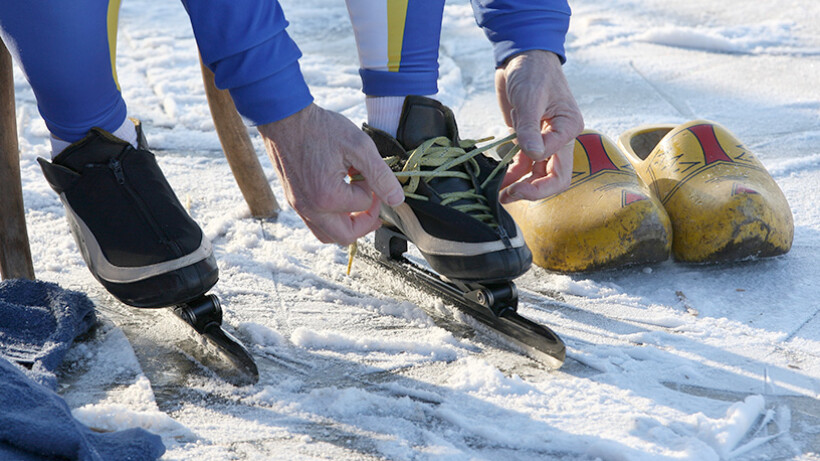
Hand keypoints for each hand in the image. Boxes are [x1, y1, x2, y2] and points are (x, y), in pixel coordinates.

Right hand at [258, 104, 403, 244]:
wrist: (284, 117)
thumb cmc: (320, 128)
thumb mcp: (359, 146)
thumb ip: (380, 175)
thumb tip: (397, 199)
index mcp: (327, 196)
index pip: (363, 205)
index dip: (372, 187)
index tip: (366, 169)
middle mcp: (310, 208)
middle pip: (345, 236)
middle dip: (365, 223)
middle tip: (374, 204)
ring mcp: (299, 206)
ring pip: (327, 235)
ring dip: (347, 225)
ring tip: (359, 207)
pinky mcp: (294, 200)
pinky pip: (315, 223)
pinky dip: (332, 218)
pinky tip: (340, 199)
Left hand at [495, 50, 583, 202]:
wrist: (521, 56)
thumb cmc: (532, 71)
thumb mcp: (530, 98)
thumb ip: (530, 128)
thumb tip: (532, 155)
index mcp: (569, 129)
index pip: (557, 166)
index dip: (536, 175)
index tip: (515, 172)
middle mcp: (559, 139)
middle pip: (553, 177)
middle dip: (533, 191)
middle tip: (510, 197)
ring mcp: (543, 140)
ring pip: (537, 174)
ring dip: (519, 186)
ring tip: (499, 195)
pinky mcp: (526, 139)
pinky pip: (523, 163)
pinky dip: (512, 174)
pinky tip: (498, 182)